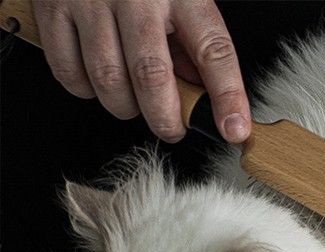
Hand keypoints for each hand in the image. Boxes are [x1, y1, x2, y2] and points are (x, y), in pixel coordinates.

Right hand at [33, 0, 250, 142]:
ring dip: (125, 107)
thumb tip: (201, 95)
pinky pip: (70, 73)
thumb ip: (194, 46)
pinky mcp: (53, 6)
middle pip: (152, 76)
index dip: (227, 98)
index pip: (214, 52)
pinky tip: (99, 81)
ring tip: (133, 101)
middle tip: (171, 128)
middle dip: (165, 118)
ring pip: (109, 81)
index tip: (234, 129)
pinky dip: (87, 90)